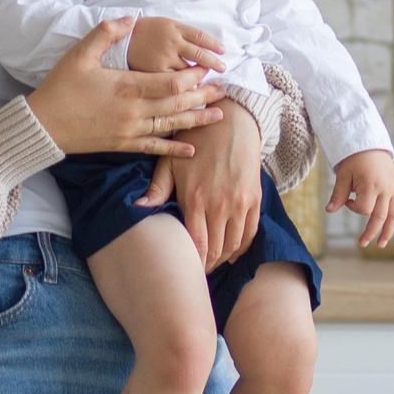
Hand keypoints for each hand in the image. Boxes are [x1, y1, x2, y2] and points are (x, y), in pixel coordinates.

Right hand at [26, 19, 226, 156]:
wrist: (43, 124)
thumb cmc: (61, 86)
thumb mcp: (80, 53)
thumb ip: (106, 33)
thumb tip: (131, 18)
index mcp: (126, 86)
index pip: (169, 83)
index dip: (191, 77)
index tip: (205, 70)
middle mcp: (133, 111)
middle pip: (177, 104)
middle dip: (202, 96)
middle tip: (223, 90)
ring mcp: (130, 130)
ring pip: (171, 126)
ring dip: (196, 120)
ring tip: (219, 115)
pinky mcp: (123, 144)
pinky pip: (154, 148)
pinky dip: (174, 149)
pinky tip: (191, 150)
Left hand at [146, 100, 261, 267]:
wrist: (231, 121)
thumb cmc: (195, 140)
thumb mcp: (171, 161)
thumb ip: (157, 189)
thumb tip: (138, 209)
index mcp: (195, 198)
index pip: (196, 245)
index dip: (193, 264)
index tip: (185, 272)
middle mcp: (220, 204)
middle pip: (215, 250)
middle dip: (206, 266)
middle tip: (197, 273)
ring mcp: (240, 202)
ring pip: (233, 245)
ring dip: (223, 259)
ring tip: (212, 263)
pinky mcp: (255, 198)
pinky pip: (251, 232)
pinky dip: (242, 247)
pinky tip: (231, 253)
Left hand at [331, 149, 393, 248]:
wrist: (369, 143)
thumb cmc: (354, 159)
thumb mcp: (343, 175)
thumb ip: (339, 194)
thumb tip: (329, 210)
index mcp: (371, 185)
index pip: (364, 209)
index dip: (353, 208)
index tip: (348, 200)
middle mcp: (386, 189)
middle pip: (380, 217)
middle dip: (371, 232)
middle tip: (363, 243)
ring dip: (389, 231)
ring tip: (382, 244)